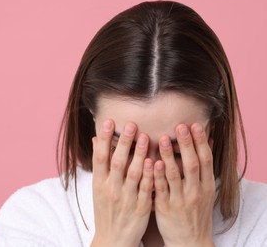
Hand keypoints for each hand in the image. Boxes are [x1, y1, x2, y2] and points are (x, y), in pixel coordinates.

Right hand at [91, 119, 153, 246]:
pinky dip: (151, 176)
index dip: (105, 139)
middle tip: (131, 124)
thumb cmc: (105, 211)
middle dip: (124, 142)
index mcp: (99, 184)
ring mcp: (126, 199)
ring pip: (133, 174)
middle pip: (117, 162)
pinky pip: (146, 190)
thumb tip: (96, 139)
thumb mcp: (97, 188)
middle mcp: (111, 190)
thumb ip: (100, 163)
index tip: (110, 122)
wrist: (113, 240)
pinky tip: (156, 162)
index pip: (100, 157)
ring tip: (146, 137)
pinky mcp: (141, 208)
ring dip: (139, 155)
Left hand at [153, 123, 214, 246]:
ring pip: (174, 175)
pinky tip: (152, 162)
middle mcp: (195, 192)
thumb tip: (208, 142)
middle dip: (186, 144)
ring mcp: (180, 200)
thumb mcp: (205, 191)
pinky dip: (157, 175)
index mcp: (206, 186)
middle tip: (180, 126)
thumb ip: (204, 168)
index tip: (195, 125)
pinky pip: (160, 189)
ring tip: (162, 138)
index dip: (200, 142)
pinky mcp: (165, 207)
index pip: (206, 160)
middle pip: (192, 164)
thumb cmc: (195, 212)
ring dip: (168, 156)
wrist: (189, 241)